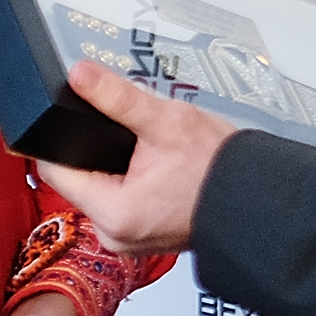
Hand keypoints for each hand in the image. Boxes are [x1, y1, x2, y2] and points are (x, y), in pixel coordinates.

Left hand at [36, 62, 239, 258]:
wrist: (259, 198)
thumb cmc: (220, 168)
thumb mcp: (166, 120)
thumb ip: (117, 97)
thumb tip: (80, 75)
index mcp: (114, 212)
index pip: (56, 171)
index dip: (59, 140)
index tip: (71, 118)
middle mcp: (115, 235)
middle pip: (79, 181)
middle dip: (96, 152)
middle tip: (126, 135)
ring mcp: (129, 241)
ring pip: (100, 191)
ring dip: (114, 167)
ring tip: (145, 152)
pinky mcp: (143, 237)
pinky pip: (121, 203)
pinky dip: (131, 183)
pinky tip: (154, 170)